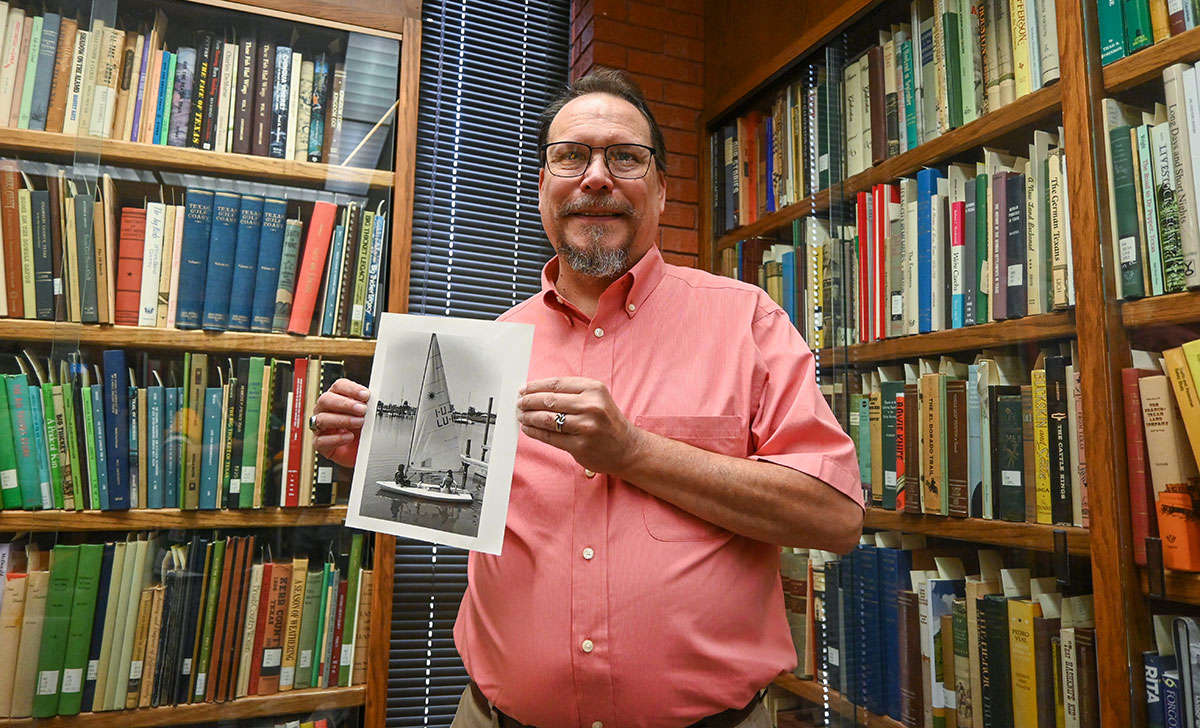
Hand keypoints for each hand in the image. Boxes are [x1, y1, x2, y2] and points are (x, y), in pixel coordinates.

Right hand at [313, 377, 370, 467]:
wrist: (362, 452)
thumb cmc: (362, 431)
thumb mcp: (366, 416)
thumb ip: (365, 406)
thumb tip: (370, 400)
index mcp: (336, 398)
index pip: (338, 387)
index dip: (351, 389)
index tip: (365, 395)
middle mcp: (325, 410)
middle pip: (326, 400)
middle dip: (345, 404)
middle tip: (361, 409)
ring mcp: (320, 427)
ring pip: (322, 419)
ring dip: (342, 420)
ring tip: (358, 423)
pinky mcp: (320, 444)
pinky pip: (322, 440)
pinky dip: (336, 439)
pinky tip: (349, 437)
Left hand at [517, 377, 643, 475]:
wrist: (628, 448)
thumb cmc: (609, 422)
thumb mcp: (597, 398)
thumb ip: (573, 393)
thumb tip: (539, 392)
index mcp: (594, 389)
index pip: (557, 384)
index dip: (536, 386)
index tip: (525, 389)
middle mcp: (590, 406)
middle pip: (550, 400)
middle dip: (529, 401)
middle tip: (520, 403)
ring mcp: (585, 426)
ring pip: (547, 419)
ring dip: (530, 417)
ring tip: (522, 416)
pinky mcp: (579, 445)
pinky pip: (550, 437)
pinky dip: (535, 432)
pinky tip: (528, 429)